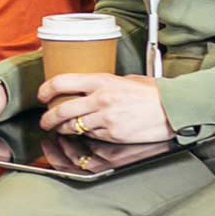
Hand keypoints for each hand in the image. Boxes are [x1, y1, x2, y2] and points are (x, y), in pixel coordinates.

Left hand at [37, 71, 173, 145]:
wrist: (173, 108)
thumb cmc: (154, 93)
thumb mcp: (127, 79)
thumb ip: (106, 84)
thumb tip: (91, 88)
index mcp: (102, 81)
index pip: (62, 82)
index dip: (46, 89)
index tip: (41, 95)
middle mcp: (100, 99)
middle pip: (62, 110)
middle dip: (48, 118)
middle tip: (44, 121)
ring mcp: (106, 119)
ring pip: (73, 127)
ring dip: (63, 130)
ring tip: (60, 129)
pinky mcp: (113, 135)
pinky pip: (91, 136)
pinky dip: (85, 135)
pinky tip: (85, 133)